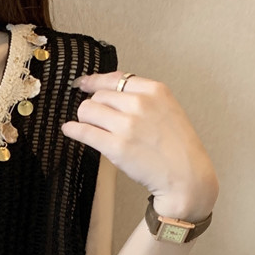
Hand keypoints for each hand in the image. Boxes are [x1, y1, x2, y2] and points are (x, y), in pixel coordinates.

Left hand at [61, 71, 218, 221]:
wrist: (185, 175)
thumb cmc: (177, 146)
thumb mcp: (166, 109)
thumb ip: (142, 97)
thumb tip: (109, 87)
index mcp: (154, 91)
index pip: (115, 78)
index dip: (95, 82)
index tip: (84, 84)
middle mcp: (140, 104)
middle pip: (98, 95)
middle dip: (93, 106)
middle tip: (93, 118)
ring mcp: (127, 125)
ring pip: (88, 110)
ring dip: (83, 118)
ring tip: (86, 126)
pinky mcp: (116, 147)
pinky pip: (84, 132)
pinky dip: (73, 130)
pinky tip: (69, 130)